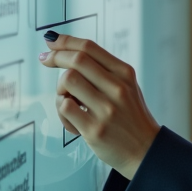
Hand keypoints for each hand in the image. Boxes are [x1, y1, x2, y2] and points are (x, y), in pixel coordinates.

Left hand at [38, 32, 159, 178]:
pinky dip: (61, 110)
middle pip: (77, 60)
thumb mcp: (127, 87)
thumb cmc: (130, 117)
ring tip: (68, 98)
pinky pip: (65, 107)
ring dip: (60, 88)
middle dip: (55, 56)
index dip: (65, 41)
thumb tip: (69, 53)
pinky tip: (71, 119)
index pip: (90, 48)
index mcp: (125, 74)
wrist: (145, 150)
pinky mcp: (94, 129)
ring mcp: (106, 109)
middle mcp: (118, 88)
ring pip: (68, 81)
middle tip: (45, 59)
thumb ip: (104, 71)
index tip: (50, 40)